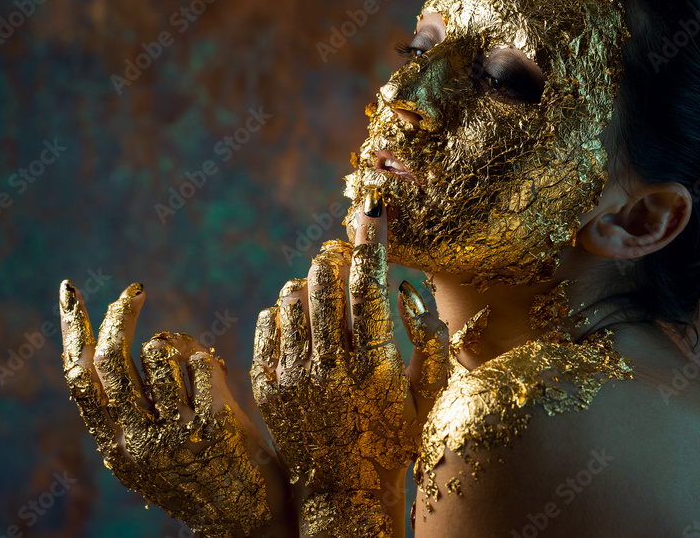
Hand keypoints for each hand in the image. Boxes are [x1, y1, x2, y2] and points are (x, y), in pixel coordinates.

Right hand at [59, 280, 294, 537]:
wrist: (247, 519)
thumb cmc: (202, 476)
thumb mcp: (152, 452)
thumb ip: (132, 412)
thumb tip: (119, 347)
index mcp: (115, 447)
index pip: (79, 377)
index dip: (71, 329)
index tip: (69, 290)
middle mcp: (136, 442)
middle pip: (111, 359)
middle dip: (118, 315)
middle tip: (134, 292)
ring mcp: (173, 435)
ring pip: (155, 355)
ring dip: (170, 341)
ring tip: (189, 356)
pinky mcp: (213, 426)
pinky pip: (197, 364)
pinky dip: (202, 355)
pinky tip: (212, 368)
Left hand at [250, 189, 448, 496]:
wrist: (344, 492)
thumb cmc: (396, 439)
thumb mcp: (428, 395)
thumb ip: (431, 339)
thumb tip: (406, 290)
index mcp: (375, 366)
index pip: (369, 286)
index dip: (371, 241)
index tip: (373, 207)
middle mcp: (331, 368)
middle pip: (325, 284)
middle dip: (336, 258)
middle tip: (344, 255)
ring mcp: (294, 377)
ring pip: (294, 298)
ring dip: (311, 282)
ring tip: (325, 288)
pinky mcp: (269, 386)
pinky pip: (269, 323)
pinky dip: (285, 308)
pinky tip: (302, 317)